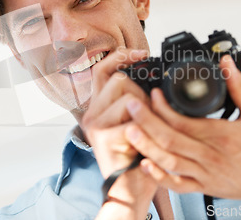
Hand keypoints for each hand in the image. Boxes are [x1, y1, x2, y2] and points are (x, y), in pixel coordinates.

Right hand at [81, 48, 149, 177]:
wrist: (130, 189)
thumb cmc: (136, 157)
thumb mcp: (135, 123)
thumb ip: (135, 101)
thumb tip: (150, 83)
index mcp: (98, 107)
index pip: (102, 70)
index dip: (119, 56)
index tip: (141, 52)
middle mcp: (91, 113)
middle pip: (118, 79)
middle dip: (139, 94)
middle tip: (144, 118)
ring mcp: (95, 123)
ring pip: (127, 94)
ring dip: (143, 111)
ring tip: (143, 132)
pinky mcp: (102, 135)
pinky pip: (134, 116)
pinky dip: (146, 128)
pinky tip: (142, 142)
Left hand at [124, 55, 240, 204]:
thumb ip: (238, 86)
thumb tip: (226, 62)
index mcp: (221, 137)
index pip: (183, 121)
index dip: (162, 107)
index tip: (152, 93)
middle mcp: (210, 157)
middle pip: (169, 140)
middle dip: (145, 122)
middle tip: (129, 105)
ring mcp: (204, 174)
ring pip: (168, 162)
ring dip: (146, 147)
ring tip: (128, 131)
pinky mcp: (203, 187)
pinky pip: (177, 185)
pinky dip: (159, 176)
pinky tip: (145, 163)